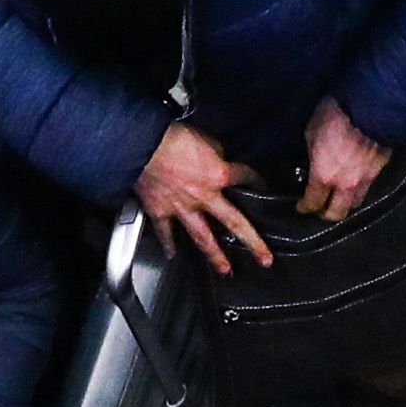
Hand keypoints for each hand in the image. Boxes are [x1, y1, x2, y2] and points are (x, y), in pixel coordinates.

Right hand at [138, 122, 271, 271]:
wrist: (140, 144)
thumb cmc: (170, 137)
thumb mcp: (205, 138)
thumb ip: (216, 153)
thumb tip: (218, 158)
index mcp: (218, 175)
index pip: (246, 178)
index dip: (257, 182)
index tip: (262, 188)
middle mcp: (204, 196)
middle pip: (235, 223)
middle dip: (252, 242)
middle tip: (264, 258)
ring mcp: (182, 207)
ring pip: (202, 237)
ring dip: (215, 255)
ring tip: (225, 269)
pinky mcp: (159, 211)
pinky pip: (164, 232)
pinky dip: (167, 244)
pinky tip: (172, 254)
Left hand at [299, 101, 389, 220]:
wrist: (373, 106)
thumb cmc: (336, 115)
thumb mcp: (312, 131)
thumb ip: (312, 153)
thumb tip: (313, 161)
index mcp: (324, 175)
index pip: (313, 203)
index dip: (305, 208)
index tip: (301, 207)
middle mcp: (346, 184)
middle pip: (337, 214)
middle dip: (327, 214)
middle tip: (321, 207)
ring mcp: (366, 179)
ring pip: (356, 203)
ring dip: (345, 202)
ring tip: (339, 195)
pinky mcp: (381, 170)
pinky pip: (368, 187)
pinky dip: (359, 188)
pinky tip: (355, 180)